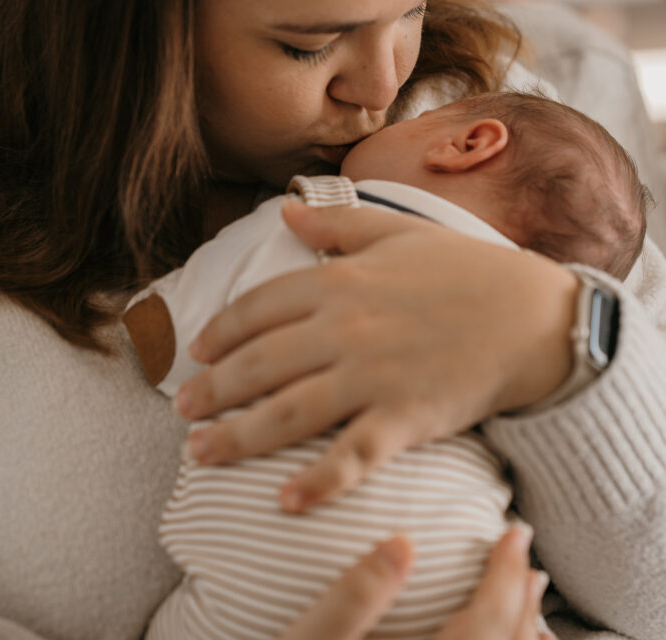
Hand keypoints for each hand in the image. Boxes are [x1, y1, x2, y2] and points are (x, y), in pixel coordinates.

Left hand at [176, 201, 576, 506]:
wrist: (533, 317)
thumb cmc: (468, 270)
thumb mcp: (399, 231)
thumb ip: (338, 224)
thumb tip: (284, 212)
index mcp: (342, 280)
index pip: (259, 307)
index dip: (221, 330)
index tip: (197, 351)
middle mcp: (346, 328)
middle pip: (260, 364)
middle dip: (213, 389)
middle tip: (183, 408)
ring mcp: (373, 376)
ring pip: (288, 413)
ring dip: (238, 437)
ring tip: (201, 453)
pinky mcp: (404, 419)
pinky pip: (351, 457)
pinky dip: (318, 483)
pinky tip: (286, 503)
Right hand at [281, 527, 553, 639]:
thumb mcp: (306, 639)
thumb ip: (354, 597)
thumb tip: (403, 542)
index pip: (485, 627)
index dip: (505, 578)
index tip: (514, 532)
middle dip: (520, 600)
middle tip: (526, 556)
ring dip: (517, 631)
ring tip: (521, 593)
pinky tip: (492, 637)